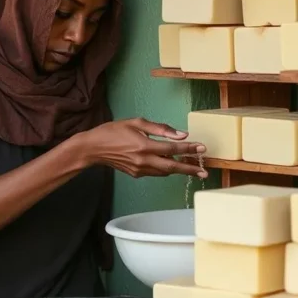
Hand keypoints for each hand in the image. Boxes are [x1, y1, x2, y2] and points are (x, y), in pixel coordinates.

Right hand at [81, 118, 207, 178]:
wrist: (93, 148)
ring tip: (193, 167)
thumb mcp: (137, 123)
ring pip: (165, 171)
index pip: (172, 148)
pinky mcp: (136, 174)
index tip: (202, 148)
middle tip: (205, 172)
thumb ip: (160, 128)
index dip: (188, 148)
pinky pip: (156, 172)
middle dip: (190, 169)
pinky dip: (166, 168)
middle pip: (172, 167)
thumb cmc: (114, 131)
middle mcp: (143, 160)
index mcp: (144, 146)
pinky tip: (171, 163)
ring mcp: (139, 170)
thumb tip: (181, 134)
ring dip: (179, 169)